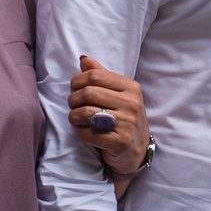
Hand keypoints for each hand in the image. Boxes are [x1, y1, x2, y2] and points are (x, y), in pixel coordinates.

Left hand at [70, 56, 149, 175]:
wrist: (137, 151)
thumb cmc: (123, 118)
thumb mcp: (118, 94)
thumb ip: (102, 76)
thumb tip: (84, 59)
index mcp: (131, 88)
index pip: (95, 75)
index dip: (77, 81)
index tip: (75, 89)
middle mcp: (132, 104)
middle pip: (88, 93)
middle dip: (73, 99)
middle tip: (73, 105)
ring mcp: (127, 124)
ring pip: (85, 113)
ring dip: (74, 117)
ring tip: (76, 119)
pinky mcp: (120, 142)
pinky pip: (87, 133)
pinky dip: (80, 132)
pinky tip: (85, 131)